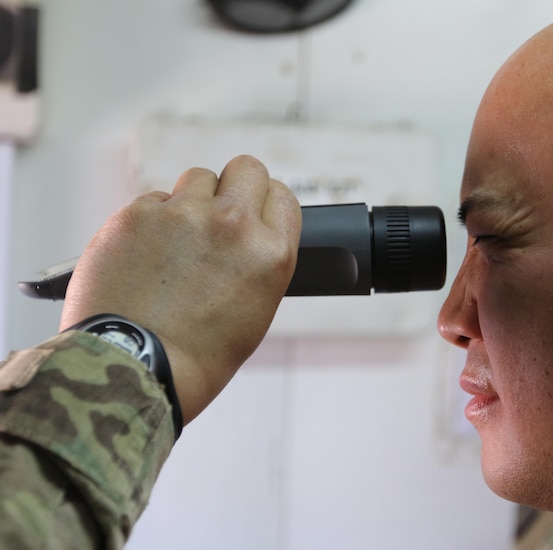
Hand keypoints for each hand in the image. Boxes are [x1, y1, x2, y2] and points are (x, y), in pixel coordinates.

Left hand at [60, 155, 300, 423]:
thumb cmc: (199, 353)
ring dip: (191, 202)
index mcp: (271, 252)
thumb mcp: (257, 307)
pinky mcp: (136, 214)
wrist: (135, 366)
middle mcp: (232, 224)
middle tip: (219, 213)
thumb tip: (249, 229)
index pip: (282, 196)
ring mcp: (182, 214)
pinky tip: (145, 256)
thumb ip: (259, 257)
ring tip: (177, 243)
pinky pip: (153, 200)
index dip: (265, 205)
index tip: (252, 214)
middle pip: (246, 168)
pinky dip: (151, 222)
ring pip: (197, 178)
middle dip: (235, 187)